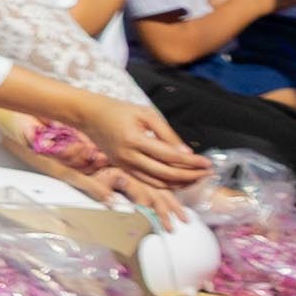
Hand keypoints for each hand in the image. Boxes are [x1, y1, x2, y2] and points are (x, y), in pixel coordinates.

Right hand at [56, 83, 209, 185]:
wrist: (88, 116)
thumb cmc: (119, 110)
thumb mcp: (145, 114)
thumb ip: (166, 133)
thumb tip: (186, 152)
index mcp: (135, 139)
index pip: (169, 155)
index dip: (191, 162)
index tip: (207, 163)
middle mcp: (129, 156)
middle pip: (165, 173)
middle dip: (189, 175)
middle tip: (206, 173)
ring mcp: (124, 165)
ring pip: (156, 182)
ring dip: (179, 183)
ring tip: (196, 179)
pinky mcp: (122, 168)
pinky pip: (147, 182)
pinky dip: (165, 185)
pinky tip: (178, 181)